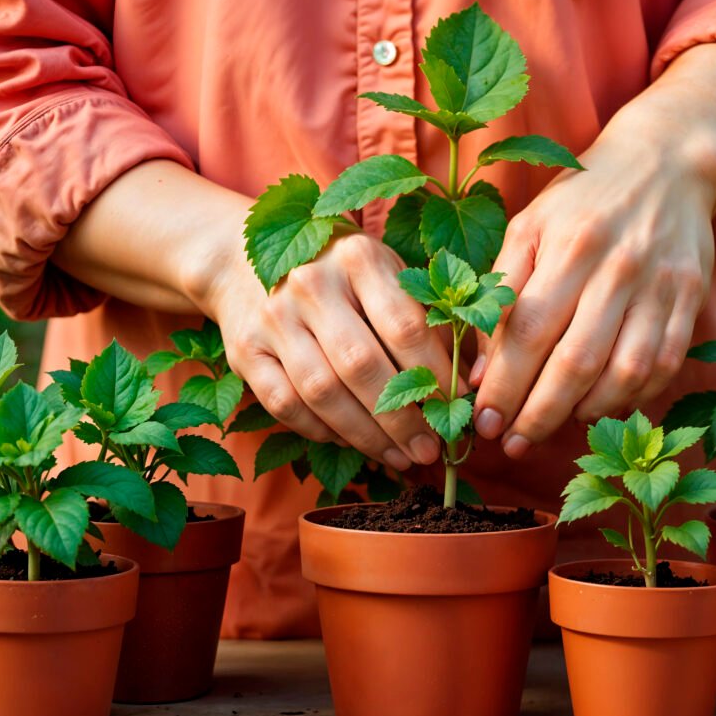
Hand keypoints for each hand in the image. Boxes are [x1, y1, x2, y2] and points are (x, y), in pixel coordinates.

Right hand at [204, 227, 448, 469]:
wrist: (243, 260)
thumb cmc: (340, 275)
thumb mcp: (387, 273)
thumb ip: (430, 317)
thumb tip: (473, 379)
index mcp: (359, 258)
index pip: (405, 326)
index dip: (434, 376)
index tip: (457, 410)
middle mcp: (311, 284)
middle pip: (362, 365)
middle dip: (402, 418)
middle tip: (431, 449)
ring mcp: (273, 318)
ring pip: (322, 392)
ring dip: (366, 436)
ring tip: (399, 457)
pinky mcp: (245, 351)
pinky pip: (285, 405)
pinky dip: (321, 432)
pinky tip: (351, 444)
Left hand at [469, 44, 715, 457]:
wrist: (667, 164)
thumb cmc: (582, 200)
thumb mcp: (529, 226)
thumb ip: (501, 292)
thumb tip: (480, 370)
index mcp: (569, 245)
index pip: (529, 331)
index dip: (504, 384)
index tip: (483, 421)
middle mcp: (618, 267)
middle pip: (576, 362)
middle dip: (538, 414)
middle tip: (511, 443)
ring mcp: (661, 287)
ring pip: (624, 373)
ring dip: (584, 414)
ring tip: (552, 427)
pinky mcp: (690, 300)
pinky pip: (663, 368)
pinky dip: (630, 399)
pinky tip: (598, 407)